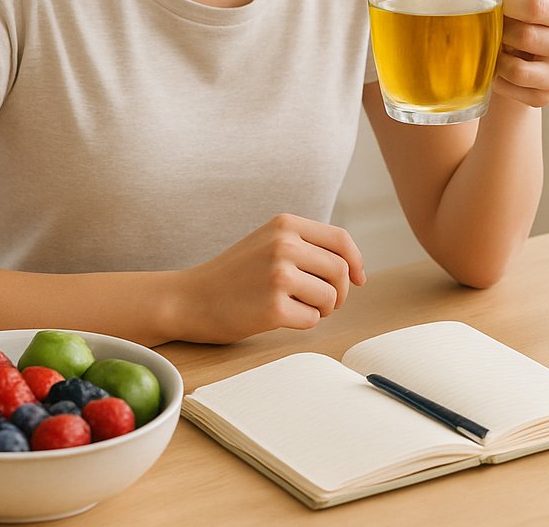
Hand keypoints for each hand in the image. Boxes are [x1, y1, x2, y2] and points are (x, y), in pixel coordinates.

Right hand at [176, 214, 366, 342]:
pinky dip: (303, 323)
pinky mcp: (273, 307)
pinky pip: (312, 319)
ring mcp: (278, 275)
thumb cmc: (235, 275)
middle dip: (340, 292)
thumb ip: (306, 246)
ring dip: (322, 309)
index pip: (341, 240)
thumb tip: (354, 268)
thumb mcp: (268, 242)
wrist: (190, 299)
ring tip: (298, 308)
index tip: (358, 280)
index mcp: (285, 225)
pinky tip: (280, 317)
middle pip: (341, 271)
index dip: (356, 262)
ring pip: (331, 296)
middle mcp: (283, 244)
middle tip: (324, 303)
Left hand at [492, 0, 548, 107]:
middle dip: (499, 30)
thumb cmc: (517, 15)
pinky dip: (497, 79)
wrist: (518, 55)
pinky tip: (498, 69)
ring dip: (496, 57)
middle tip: (493, 27)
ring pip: (516, 69)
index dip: (506, 2)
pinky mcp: (546, 97)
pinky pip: (510, 89)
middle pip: (524, 36)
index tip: (496, 2)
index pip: (535, 6)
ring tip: (495, 48)